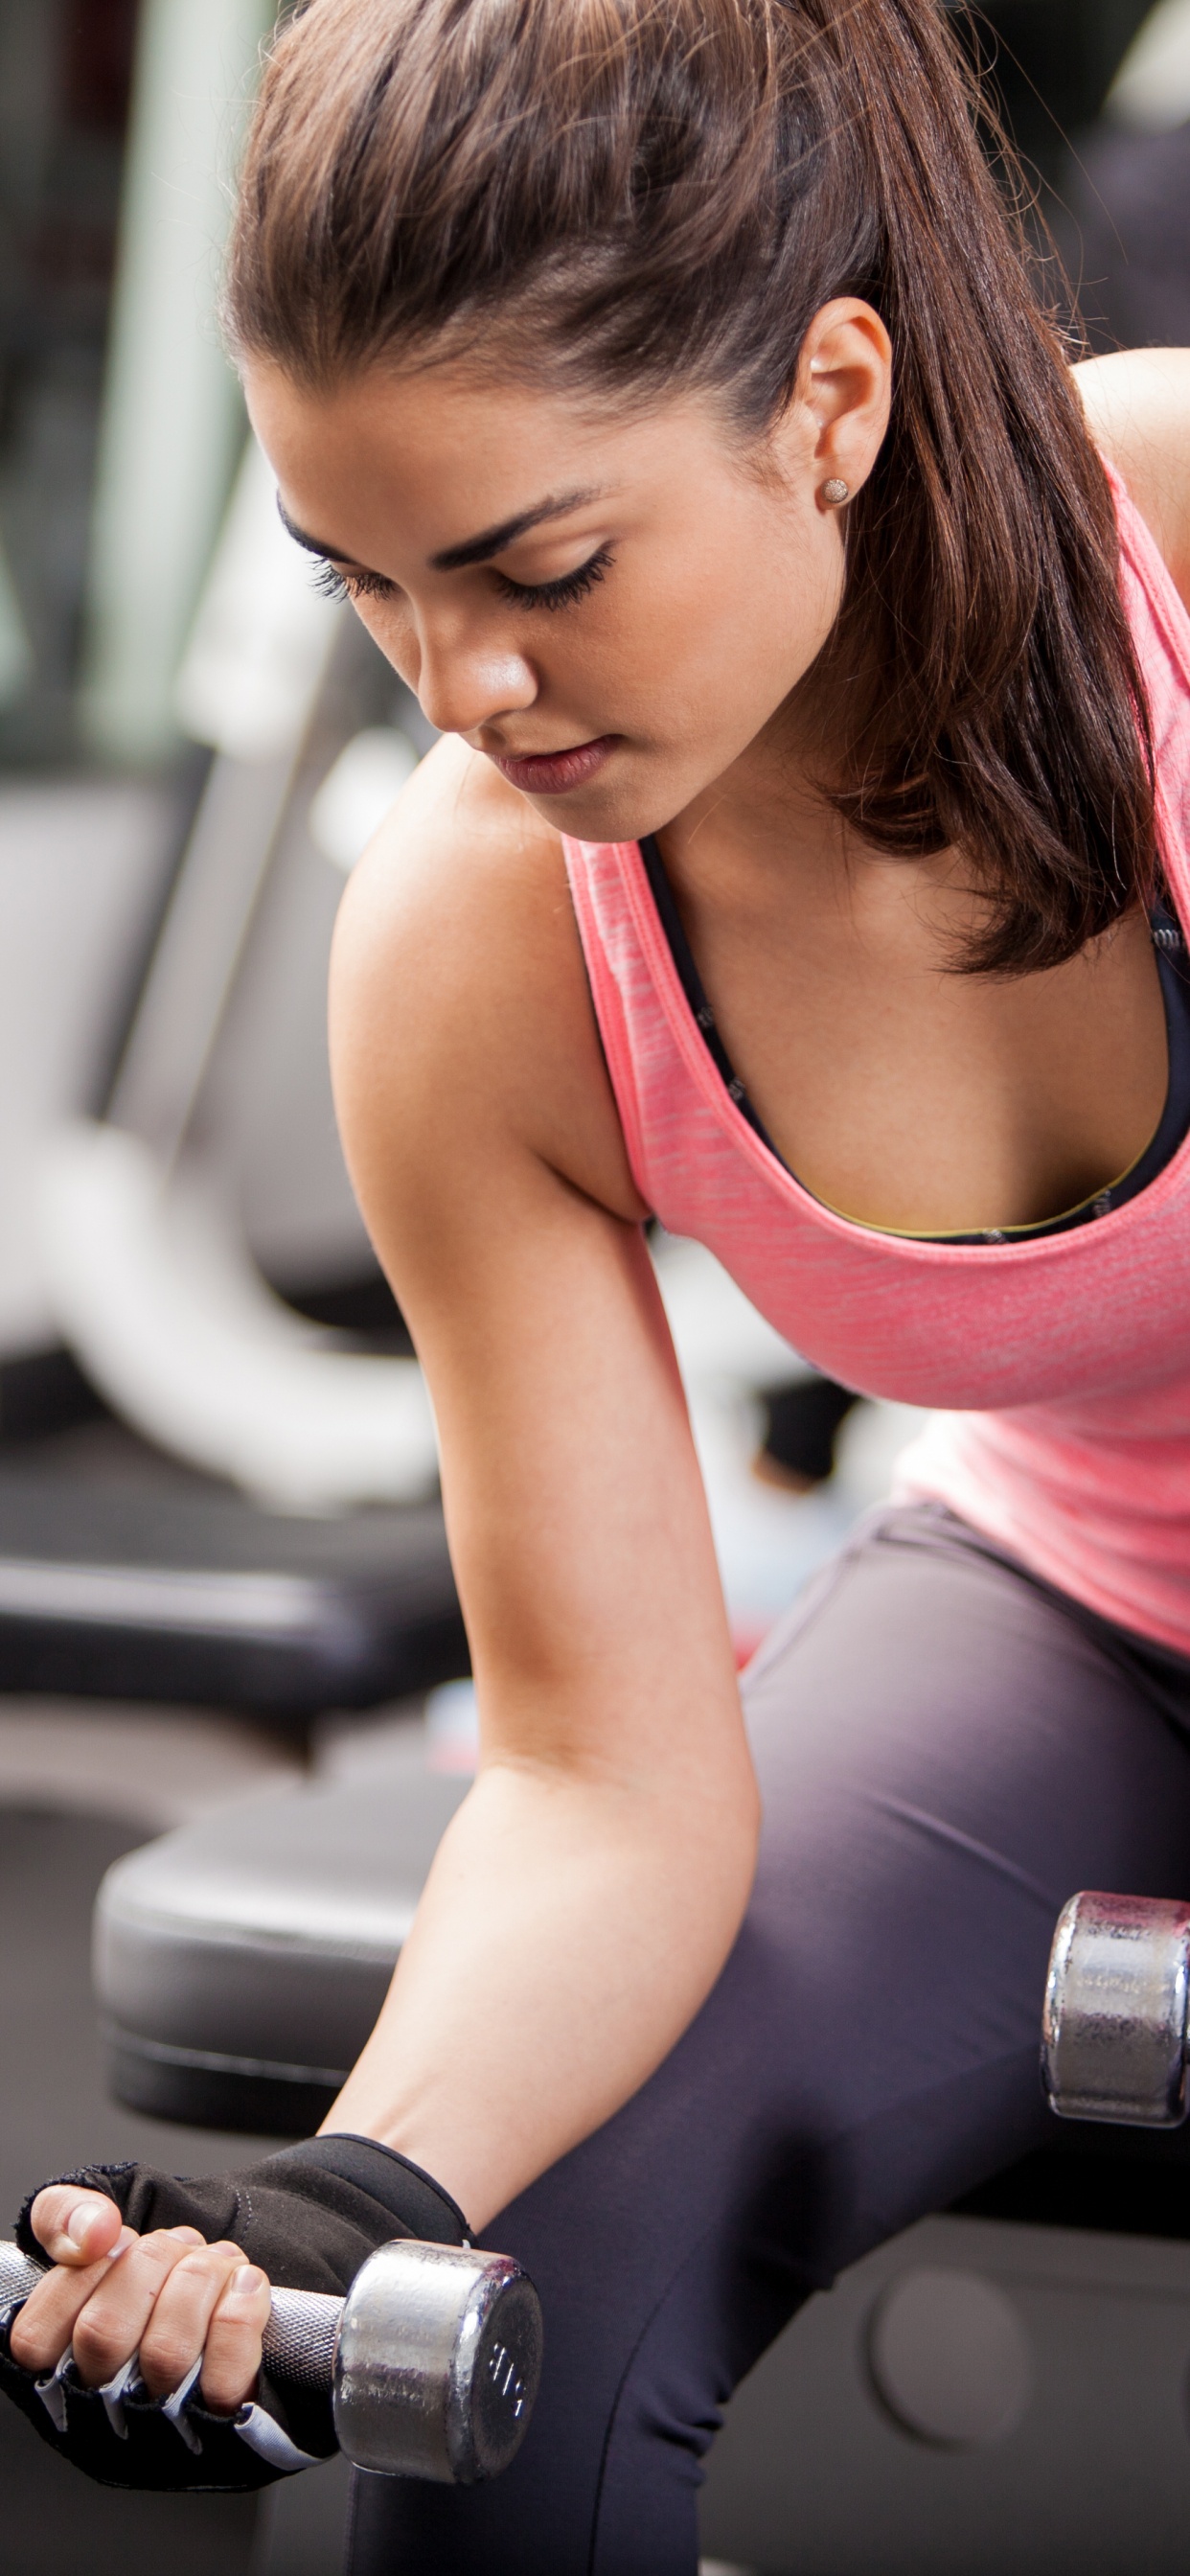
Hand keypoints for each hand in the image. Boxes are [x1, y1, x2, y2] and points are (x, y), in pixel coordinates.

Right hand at [9, 2187, 271, 2413]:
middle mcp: (102, 2405)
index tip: (117, 2242)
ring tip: (212, 2264)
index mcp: (59, 2365)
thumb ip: (64, 2217)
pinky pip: (225, 2378)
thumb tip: (94, 2232)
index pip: (36, 2338)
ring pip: (167, 2350)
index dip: (84, 2271)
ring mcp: (159, 2421)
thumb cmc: (153, 2268)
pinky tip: (243, 2286)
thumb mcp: (91, 2228)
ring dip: (200, 2277)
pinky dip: (241, 2310)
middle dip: (151, 2261)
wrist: (229, 2293)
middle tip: (176, 2248)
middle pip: (103, 2334)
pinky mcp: (219, 2420)